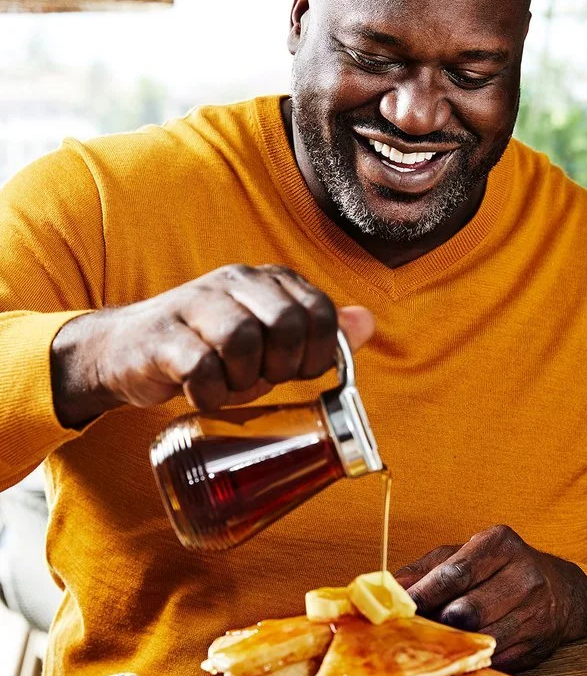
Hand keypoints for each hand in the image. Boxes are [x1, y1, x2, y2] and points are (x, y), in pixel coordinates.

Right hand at [51, 264, 374, 427]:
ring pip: (242, 340)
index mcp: (269, 281)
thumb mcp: (271, 344)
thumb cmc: (212, 351)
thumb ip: (319, 333)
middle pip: (285, 323)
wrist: (130, 352)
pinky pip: (200, 367)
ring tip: (231, 385)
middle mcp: (234, 282)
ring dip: (243, 379)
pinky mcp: (162, 335)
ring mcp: (194, 304)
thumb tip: (366, 323)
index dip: (319, 353)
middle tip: (263, 380)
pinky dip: (209, 393)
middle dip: (282, 366)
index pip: (319, 311)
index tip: (299, 372)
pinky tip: (203, 394)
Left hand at [395, 525, 586, 670]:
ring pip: (480, 638)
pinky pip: (495, 659)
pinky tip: (460, 656)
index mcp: (500, 545)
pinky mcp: (537, 644)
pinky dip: (473, 660)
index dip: (423, 594)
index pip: (455, 573)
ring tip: (434, 644)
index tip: (398, 609)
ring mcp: (534, 613)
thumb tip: (387, 588)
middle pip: (466, 611)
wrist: (563, 593)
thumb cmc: (499, 570)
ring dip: (453, 645)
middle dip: (436, 623)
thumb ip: (426, 569)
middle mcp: (523, 576)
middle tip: (413, 631)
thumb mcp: (465, 555)